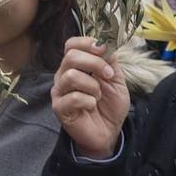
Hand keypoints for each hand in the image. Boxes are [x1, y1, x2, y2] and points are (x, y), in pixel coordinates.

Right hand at [51, 38, 128, 158]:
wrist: (109, 132)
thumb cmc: (110, 106)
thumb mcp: (116, 80)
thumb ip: (110, 62)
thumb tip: (105, 44)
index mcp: (76, 65)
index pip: (72, 44)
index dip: (87, 43)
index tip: (103, 49)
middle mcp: (64, 75)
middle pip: (71, 56)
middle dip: (95, 63)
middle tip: (108, 76)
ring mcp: (60, 91)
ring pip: (71, 76)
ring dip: (92, 85)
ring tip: (98, 95)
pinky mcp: (59, 107)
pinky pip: (73, 97)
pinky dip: (88, 100)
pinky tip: (91, 106)